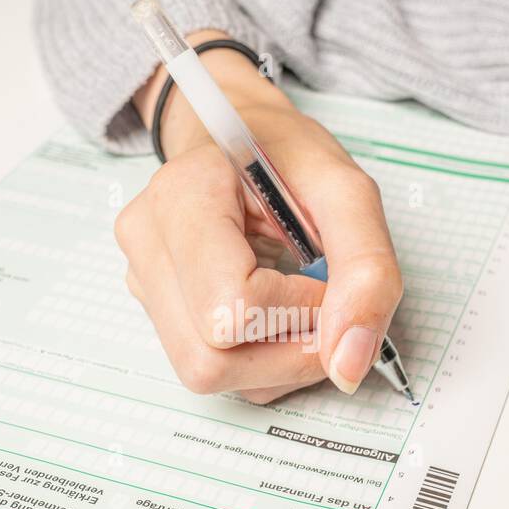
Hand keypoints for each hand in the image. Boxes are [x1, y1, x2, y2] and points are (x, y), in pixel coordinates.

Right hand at [115, 32, 402, 402]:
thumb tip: (350, 365)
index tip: (326, 280)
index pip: (234, 306)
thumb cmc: (285, 155)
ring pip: (205, 375)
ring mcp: (141, 278)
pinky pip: (207, 367)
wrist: (239, 134)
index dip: (299, 312)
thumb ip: (367, 271)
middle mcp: (147, 241)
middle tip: (324, 311)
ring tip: (300, 310)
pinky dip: (258, 360)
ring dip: (274, 364)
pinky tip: (275, 315)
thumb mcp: (347, 191)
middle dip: (286, 355)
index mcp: (184, 196)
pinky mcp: (153, 305)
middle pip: (209, 361)